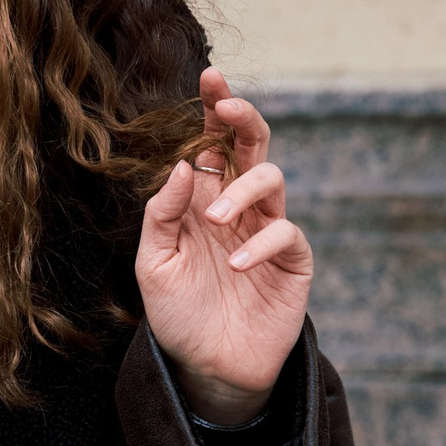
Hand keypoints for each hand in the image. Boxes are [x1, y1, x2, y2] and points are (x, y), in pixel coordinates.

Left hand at [135, 67, 312, 424]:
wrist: (205, 367)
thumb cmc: (177, 312)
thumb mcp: (153, 262)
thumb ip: (162, 214)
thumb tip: (184, 164)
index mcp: (203, 199)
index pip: (212, 144)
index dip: (215, 110)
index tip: (210, 78)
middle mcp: (238, 206)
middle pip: (252, 146)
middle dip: (244, 119)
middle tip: (229, 107)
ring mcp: (267, 231)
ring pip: (272, 180)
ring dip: (242, 190)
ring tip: (215, 220)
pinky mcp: (291, 262)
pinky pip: (286, 234)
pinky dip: (261, 243)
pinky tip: (237, 266)